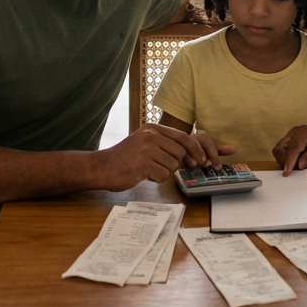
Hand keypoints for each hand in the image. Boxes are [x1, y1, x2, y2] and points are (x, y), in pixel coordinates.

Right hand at [97, 124, 231, 190]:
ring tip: (147, 169)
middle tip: (164, 167)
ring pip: (172, 165)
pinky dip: (156, 178)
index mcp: (153, 128)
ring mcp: (146, 148)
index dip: (197, 150)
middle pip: (180, 153)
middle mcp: (151, 135)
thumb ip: (166, 146)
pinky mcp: (142, 163)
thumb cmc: (126, 158)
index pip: (183, 137)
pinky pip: (162, 175)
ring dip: (163, 171)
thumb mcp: (146, 144)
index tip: (204, 160)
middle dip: (177, 164)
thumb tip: (194, 155)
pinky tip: (143, 174)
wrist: (102, 167)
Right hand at [272, 125, 306, 175]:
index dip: (289, 161)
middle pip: (280, 149)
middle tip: (297, 169)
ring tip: (299, 166)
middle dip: (285, 161)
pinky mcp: (290, 143)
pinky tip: (297, 163)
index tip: (287, 172)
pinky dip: (286, 160)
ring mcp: (291, 137)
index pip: (292, 148)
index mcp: (304, 131)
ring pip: (279, 152)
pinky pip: (281, 153)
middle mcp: (295, 132)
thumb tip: (299, 165)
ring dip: (285, 161)